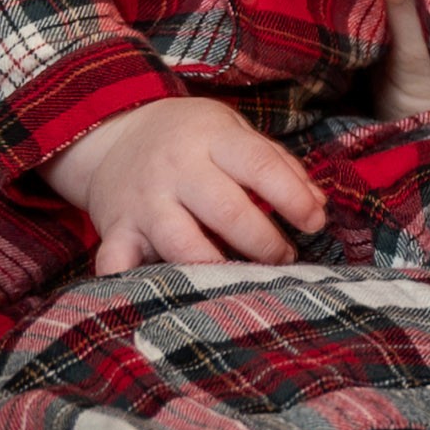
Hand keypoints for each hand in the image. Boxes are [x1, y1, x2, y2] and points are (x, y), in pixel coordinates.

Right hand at [45, 95, 326, 276]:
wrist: (111, 134)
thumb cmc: (190, 138)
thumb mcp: (233, 133)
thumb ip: (277, 165)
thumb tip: (319, 205)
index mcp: (211, 138)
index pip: (260, 166)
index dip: (294, 198)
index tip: (315, 221)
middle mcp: (176, 168)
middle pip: (226, 211)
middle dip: (264, 242)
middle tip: (284, 257)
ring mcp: (143, 201)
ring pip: (181, 244)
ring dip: (217, 269)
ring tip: (241, 278)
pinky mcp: (115, 230)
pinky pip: (117, 263)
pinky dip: (131, 284)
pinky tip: (157, 296)